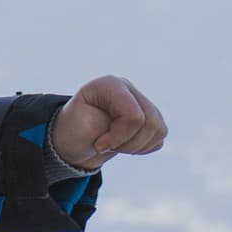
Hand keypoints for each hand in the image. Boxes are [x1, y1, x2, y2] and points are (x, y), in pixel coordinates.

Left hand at [50, 76, 166, 170]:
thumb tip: (142, 122)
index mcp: (111, 85)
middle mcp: (128, 89)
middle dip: (129, 143)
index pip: (134, 116)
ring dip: (137, 146)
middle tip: (106, 145)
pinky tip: (125, 144)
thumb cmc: (74, 131)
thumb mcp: (86, 128)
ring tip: (115, 144)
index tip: (99, 145)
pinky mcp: (149, 116)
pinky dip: (143, 147)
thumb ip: (116, 126)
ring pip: (159, 130)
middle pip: (151, 123)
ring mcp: (140, 101)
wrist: (72, 139)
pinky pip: (159, 137)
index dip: (119, 137)